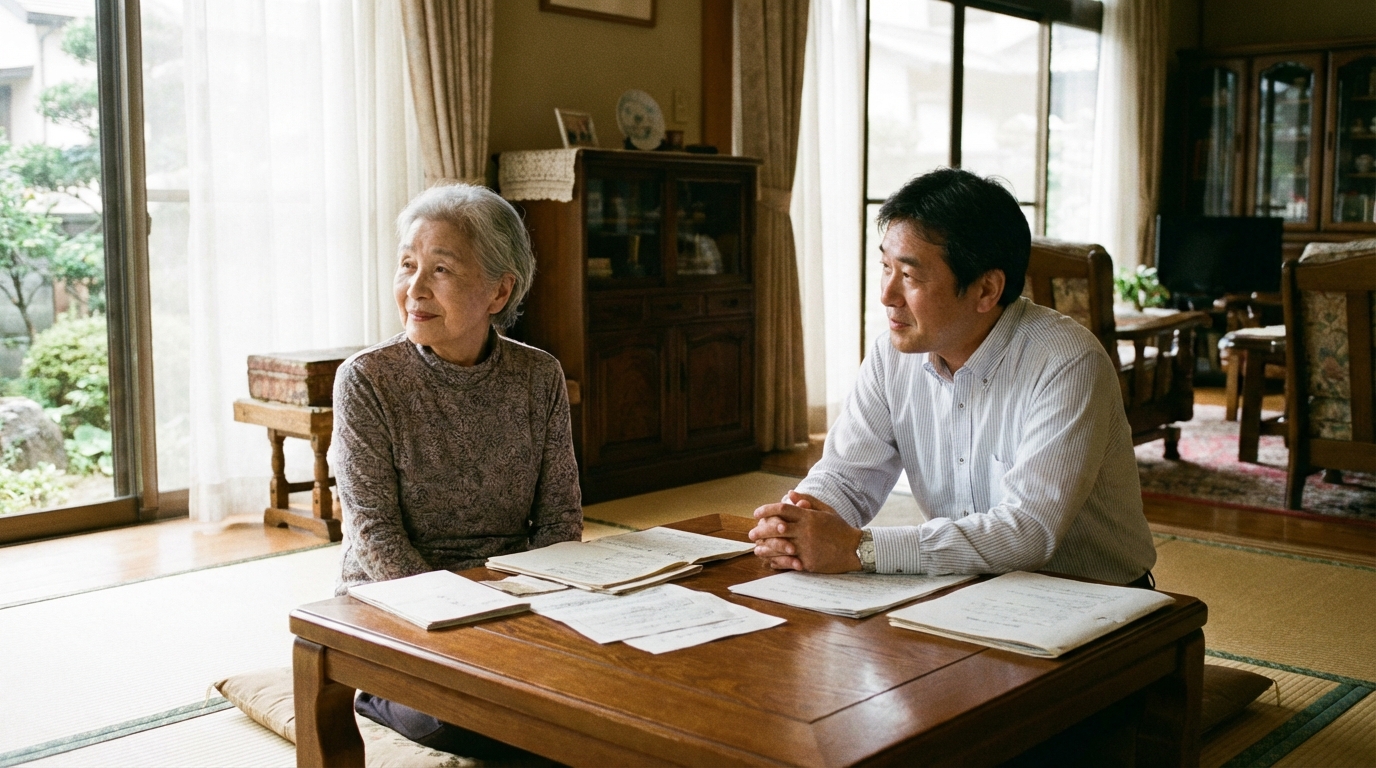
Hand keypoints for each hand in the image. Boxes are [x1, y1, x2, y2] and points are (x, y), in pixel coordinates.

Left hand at [748, 491, 862, 572]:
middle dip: (761, 530)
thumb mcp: (826, 510)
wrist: (856, 549)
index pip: (782, 509)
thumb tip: (789, 493)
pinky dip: (777, 561)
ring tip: (757, 548)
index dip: (766, 510)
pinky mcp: (808, 562)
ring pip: (779, 546)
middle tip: (751, 533)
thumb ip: (808, 500)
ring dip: (765, 547)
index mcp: (808, 516)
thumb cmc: (840, 528)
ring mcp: (806, 547)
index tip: (757, 513)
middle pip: (776, 528)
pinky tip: (770, 560)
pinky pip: (788, 561)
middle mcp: (805, 531)